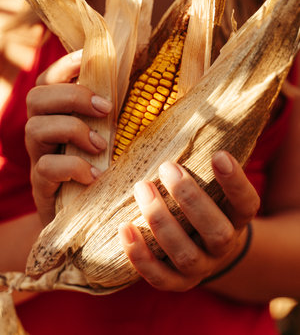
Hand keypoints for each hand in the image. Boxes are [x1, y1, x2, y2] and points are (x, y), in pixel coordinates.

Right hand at [25, 50, 111, 224]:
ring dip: (73, 130)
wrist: (91, 214)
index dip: (64, 65)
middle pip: (36, 97)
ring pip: (35, 128)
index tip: (88, 57)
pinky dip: (74, 166)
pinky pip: (46, 167)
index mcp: (57, 114)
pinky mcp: (41, 185)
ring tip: (101, 145)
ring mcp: (38, 157)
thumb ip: (114, 113)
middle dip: (72, 97)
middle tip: (106, 109)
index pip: (48, 80)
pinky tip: (95, 175)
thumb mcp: (110, 135)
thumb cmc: (106, 166)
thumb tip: (148, 83)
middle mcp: (42, 131)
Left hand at [118, 151, 259, 290]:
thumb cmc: (203, 207)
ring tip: (142, 188)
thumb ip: (200, 167)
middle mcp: (223, 246)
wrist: (206, 250)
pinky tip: (124, 227)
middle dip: (190, 198)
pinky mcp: (177, 283)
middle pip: (215, 230)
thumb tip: (179, 122)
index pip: (246, 203)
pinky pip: (159, 276)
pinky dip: (140, 255)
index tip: (219, 154)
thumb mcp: (211, 189)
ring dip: (160, 220)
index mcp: (237, 219)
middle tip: (168, 167)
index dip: (235, 182)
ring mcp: (201, 268)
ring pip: (184, 254)